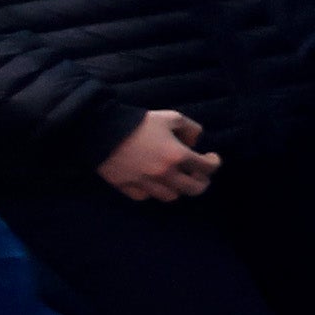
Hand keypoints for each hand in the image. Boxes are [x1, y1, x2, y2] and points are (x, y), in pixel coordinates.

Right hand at [99, 109, 222, 201]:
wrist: (100, 129)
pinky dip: (153, 191)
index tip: (211, 158)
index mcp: (177, 155)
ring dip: (178, 188)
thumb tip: (195, 142)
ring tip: (177, 179)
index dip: (214, 163)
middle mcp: (164, 174)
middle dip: (201, 181)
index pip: (207, 168)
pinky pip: (146, 197)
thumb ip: (190, 129)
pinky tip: (154, 182)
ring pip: (171, 196)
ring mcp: (146, 183)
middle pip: (194, 189)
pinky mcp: (127, 187)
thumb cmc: (137, 121)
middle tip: (199, 174)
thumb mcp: (170, 117)